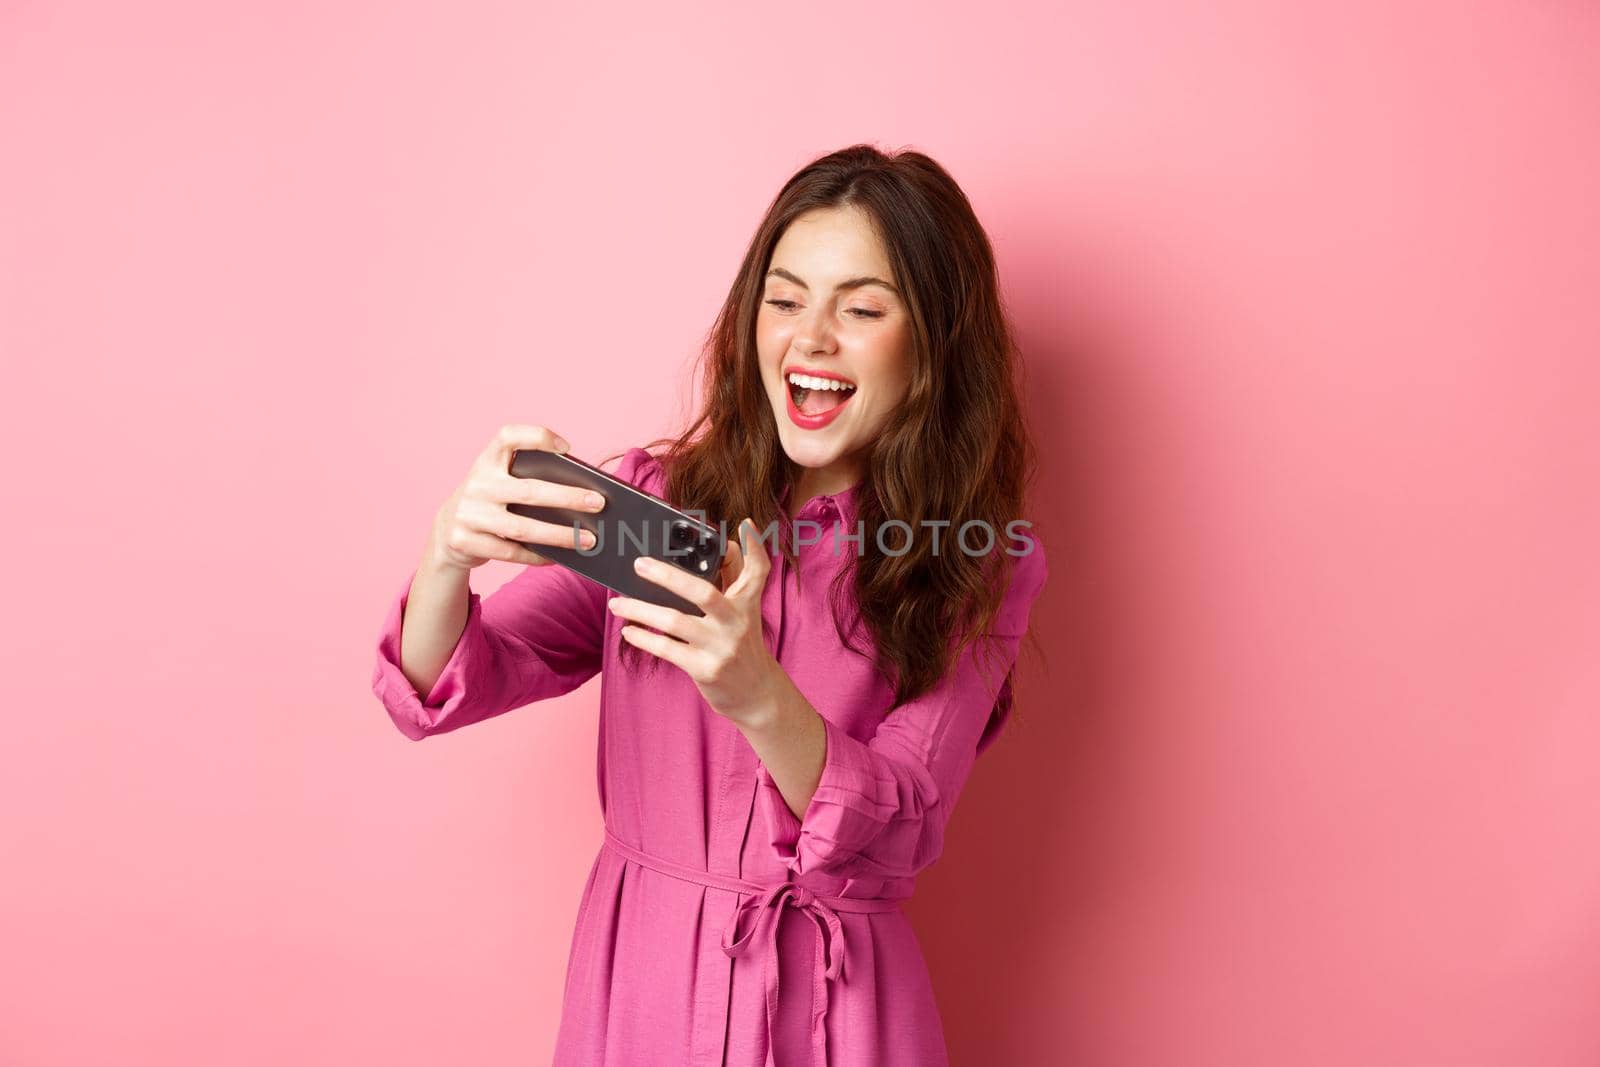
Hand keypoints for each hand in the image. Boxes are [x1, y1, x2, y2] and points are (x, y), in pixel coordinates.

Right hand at [427, 423, 606, 571]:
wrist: (446, 530)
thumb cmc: (490, 502)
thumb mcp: (499, 482)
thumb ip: (527, 481)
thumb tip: (581, 499)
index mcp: (487, 461)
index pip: (508, 436)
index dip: (537, 437)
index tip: (566, 448)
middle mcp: (476, 483)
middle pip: (529, 491)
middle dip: (568, 497)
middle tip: (599, 503)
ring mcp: (468, 514)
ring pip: (522, 527)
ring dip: (560, 535)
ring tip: (588, 540)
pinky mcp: (464, 541)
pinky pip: (510, 552)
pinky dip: (537, 556)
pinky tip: (559, 557)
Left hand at [608, 519, 782, 726]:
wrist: (755, 693)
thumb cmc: (742, 645)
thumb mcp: (745, 613)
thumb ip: (735, 579)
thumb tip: (726, 542)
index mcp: (747, 604)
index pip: (757, 571)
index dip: (754, 547)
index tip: (742, 524)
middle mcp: (736, 623)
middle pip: (703, 592)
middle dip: (668, 576)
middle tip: (639, 564)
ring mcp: (721, 647)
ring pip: (675, 622)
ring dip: (641, 610)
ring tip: (616, 603)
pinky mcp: (706, 670)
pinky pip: (668, 650)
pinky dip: (645, 639)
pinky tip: (628, 630)